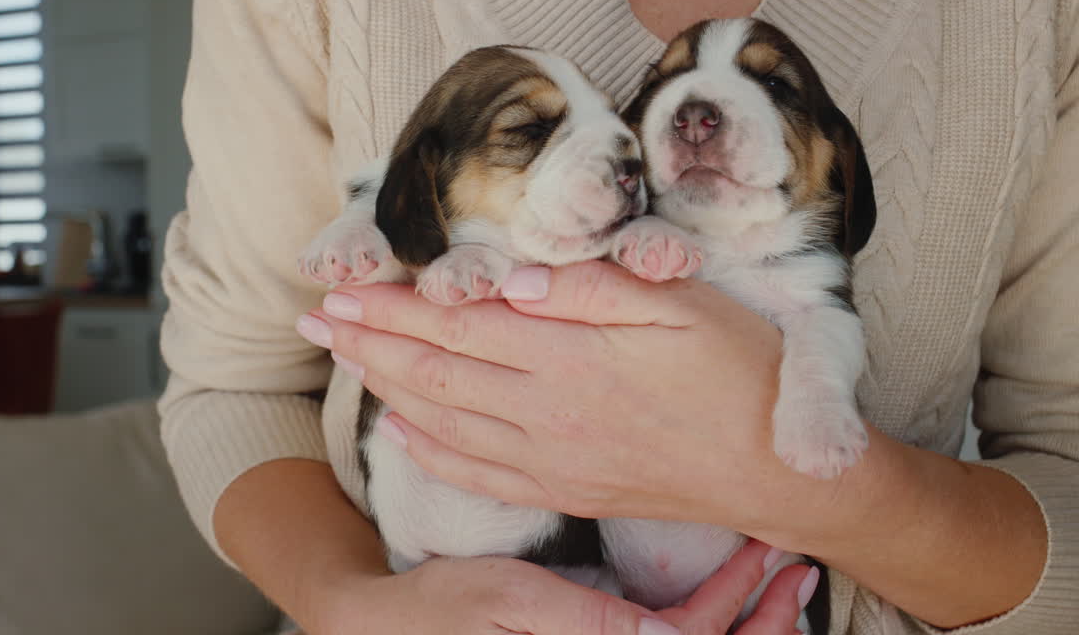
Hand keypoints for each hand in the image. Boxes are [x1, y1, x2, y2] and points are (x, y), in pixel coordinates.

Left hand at [299, 260, 796, 530]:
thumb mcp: (678, 304)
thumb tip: (507, 278)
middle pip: (433, 374)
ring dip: (385, 388)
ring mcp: (550, 460)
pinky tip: (400, 433)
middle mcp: (544, 414)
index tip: (341, 289)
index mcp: (566, 358)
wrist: (781, 471)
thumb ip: (587, 288)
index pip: (454, 326)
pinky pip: (478, 474)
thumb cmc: (740, 372)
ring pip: (443, 422)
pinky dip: (429, 452)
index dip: (391, 307)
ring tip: (344, 361)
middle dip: (367, 342)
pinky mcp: (565, 489)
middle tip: (316, 320)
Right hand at [318, 540, 815, 634]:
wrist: (386, 628)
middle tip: (795, 567)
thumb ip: (589, 624)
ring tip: (773, 575)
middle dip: (762, 621)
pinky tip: (718, 588)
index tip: (770, 553)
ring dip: (740, 621)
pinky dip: (702, 617)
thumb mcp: (510, 602)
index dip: (741, 606)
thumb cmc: (440, 610)